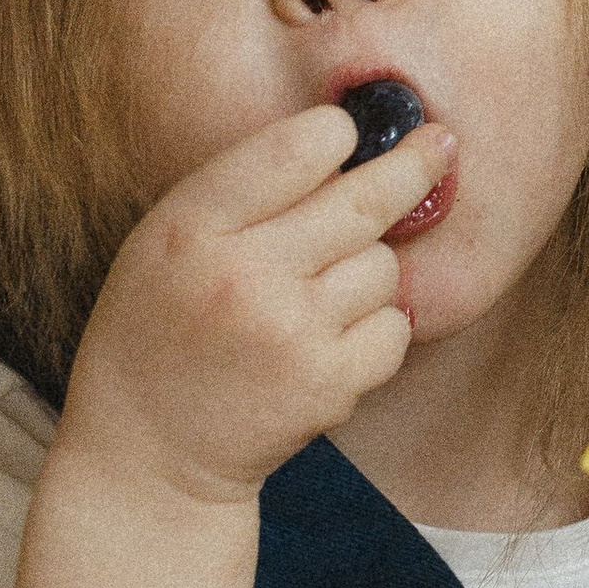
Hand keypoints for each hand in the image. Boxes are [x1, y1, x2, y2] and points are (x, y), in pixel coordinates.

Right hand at [60, 106, 455, 506]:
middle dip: (411, 167)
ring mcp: (290, 333)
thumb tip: (345, 141)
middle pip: (363, 200)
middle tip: (440, 146)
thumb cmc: (161, 331)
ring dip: (368, 270)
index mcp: (192, 227)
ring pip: (383, 264)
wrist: (148, 455)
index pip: (295, 147)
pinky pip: (394, 327)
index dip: (336, 132)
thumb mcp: (165, 241)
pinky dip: (378, 328)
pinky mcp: (327, 385)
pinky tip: (334, 339)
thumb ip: (242, 190)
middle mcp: (244, 275)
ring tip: (317, 296)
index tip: (350, 132)